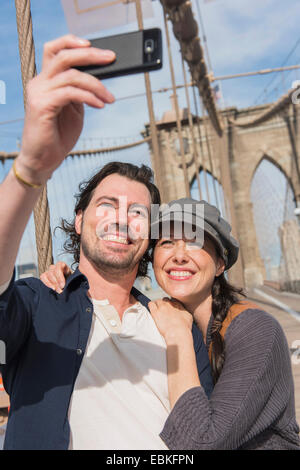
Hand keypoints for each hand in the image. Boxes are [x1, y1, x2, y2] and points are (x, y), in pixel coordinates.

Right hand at [16, 34, 115, 184]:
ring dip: (96, 85)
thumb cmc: (58, 136)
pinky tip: (100, 105)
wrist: (43, 160)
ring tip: (109, 98)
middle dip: (91, 55)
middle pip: (64, 56)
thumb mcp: (74, 110)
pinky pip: (71, 93)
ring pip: (72, 75)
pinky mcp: (42, 106)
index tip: (95, 46)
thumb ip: (81, 92)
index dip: (72, 42)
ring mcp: (39, 93)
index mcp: (45, 81)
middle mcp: (39, 83)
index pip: (55, 50)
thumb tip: (100, 78)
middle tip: (111, 58)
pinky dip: (89, 97)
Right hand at [40, 261, 71, 292]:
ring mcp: (49, 271)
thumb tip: (68, 282)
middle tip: (61, 290)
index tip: (63, 286)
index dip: (60, 277)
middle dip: (56, 283)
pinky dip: (47, 283)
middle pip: (52, 273)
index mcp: (62, 265)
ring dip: (52, 284)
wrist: (68, 283)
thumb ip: (71, 278)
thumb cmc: (70, 280)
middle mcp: (54, 266)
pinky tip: (53, 288)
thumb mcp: (72, 278)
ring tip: (58, 290)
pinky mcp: (44, 275)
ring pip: (47, 275)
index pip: (58, 268)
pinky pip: (42, 277)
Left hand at [148, 298, 192, 341]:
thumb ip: (184, 311)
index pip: (172, 300)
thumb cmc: (184, 327)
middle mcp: (170, 304)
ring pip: (157, 301)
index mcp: (178, 305)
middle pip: (165, 300)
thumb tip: (182, 311)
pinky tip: (152, 310)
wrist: (178, 333)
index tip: (170, 308)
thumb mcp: (188, 316)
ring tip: (158, 311)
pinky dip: (151, 306)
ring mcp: (162, 307)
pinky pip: (151, 304)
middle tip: (164, 311)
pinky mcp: (155, 312)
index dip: (171, 304)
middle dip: (164, 304)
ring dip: (157, 305)